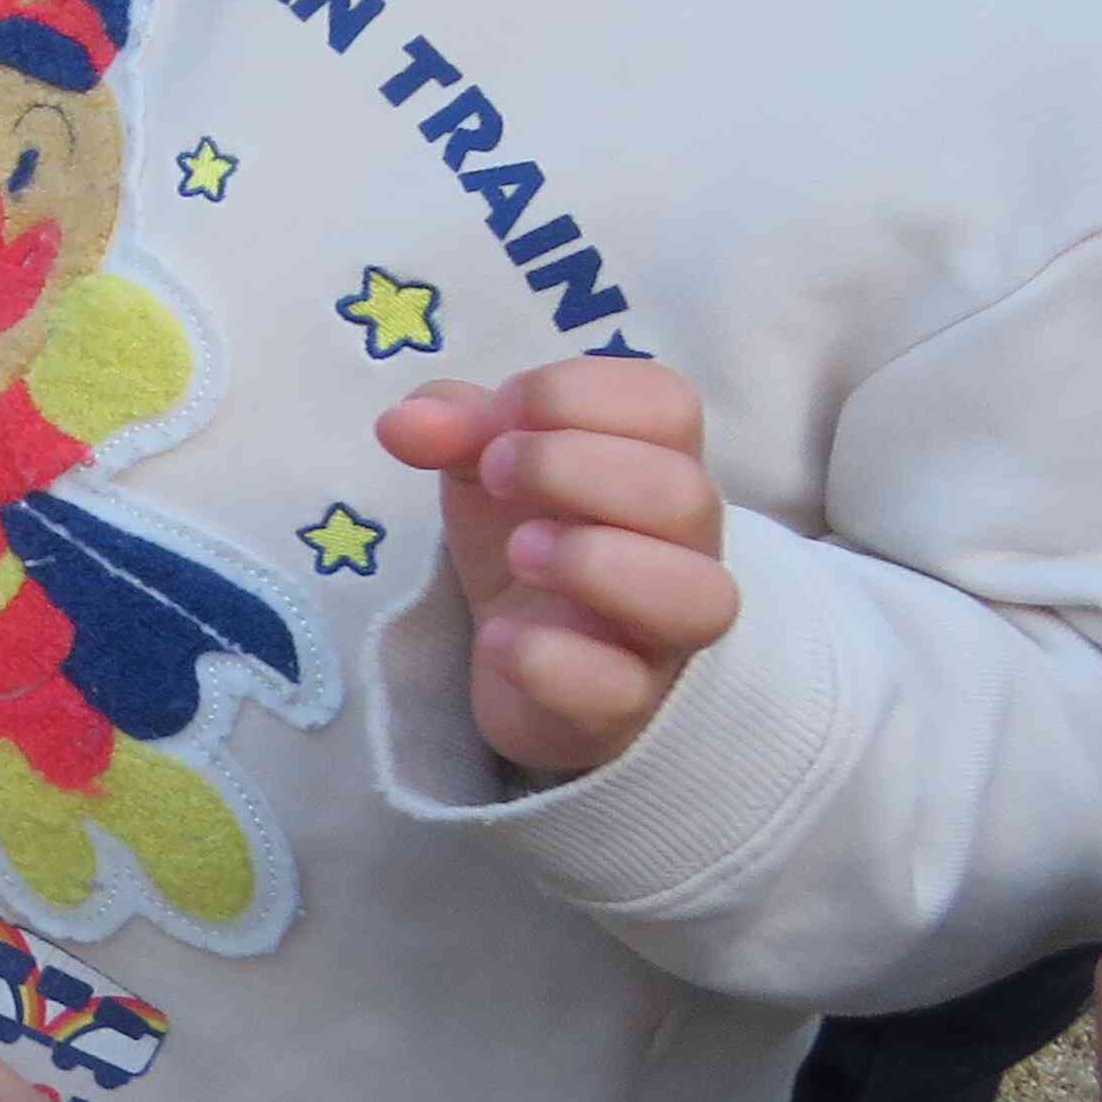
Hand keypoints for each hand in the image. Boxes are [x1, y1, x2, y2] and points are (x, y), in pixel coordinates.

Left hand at [377, 358, 740, 777]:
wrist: (522, 659)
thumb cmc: (525, 531)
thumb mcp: (483, 462)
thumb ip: (453, 424)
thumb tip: (404, 425)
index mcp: (655, 463)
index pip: (669, 404)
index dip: (576, 394)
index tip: (500, 416)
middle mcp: (682, 547)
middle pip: (686, 494)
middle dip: (576, 467)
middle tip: (495, 474)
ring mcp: (662, 633)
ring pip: (697, 597)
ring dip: (593, 562)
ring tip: (519, 553)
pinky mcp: (623, 707)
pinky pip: (619, 690)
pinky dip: (549, 659)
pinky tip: (497, 637)